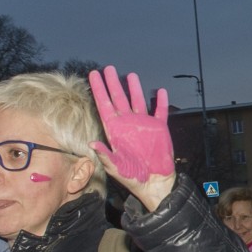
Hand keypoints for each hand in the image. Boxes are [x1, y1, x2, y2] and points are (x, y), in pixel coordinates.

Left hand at [88, 66, 175, 210]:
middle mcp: (128, 124)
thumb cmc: (133, 177)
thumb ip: (105, 155)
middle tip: (109, 68)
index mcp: (115, 131)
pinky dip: (160, 102)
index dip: (99, 90)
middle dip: (113, 83)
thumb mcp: (116, 167)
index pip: (104, 105)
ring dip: (134, 88)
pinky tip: (159, 92)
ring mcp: (143, 125)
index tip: (93, 74)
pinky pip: (160, 111)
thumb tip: (91, 145)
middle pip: (119, 98)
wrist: (154, 183)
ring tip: (130, 75)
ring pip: (137, 101)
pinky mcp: (159, 128)